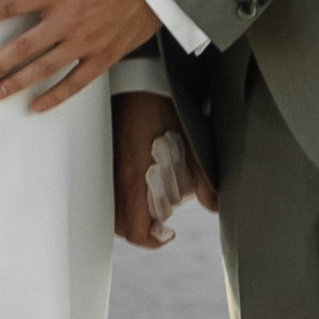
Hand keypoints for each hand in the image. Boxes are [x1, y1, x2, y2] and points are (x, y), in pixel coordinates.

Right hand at [113, 90, 213, 246]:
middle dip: (141, 229)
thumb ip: (203, 176)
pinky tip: (142, 181)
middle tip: (163, 220)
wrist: (138, 78)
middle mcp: (114, 176)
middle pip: (120, 224)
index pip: (134, 229)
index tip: (168, 234)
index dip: (151, 240)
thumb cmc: (164, 107)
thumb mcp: (190, 141)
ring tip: (154, 199)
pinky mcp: (104, 157)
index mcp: (133, 177)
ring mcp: (106, 167)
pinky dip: (124, 197)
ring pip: (112, 208)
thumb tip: (213, 206)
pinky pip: (108, 189)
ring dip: (132, 213)